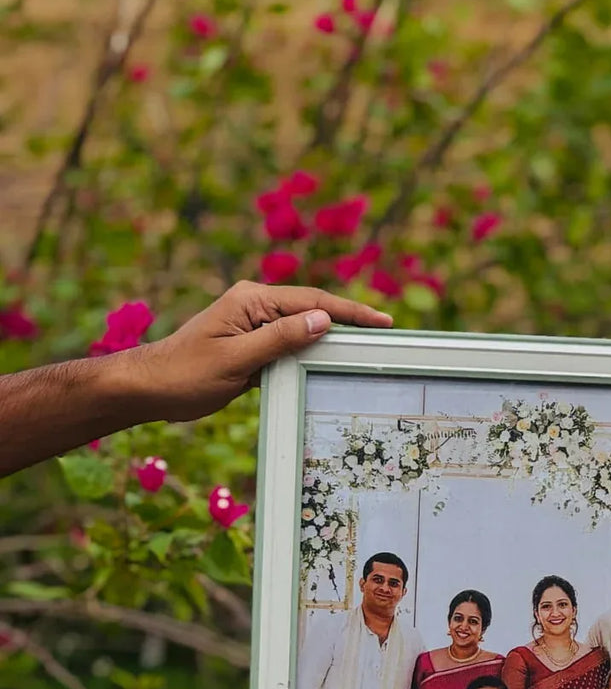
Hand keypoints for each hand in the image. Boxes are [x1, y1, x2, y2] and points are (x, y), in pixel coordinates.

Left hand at [123, 282, 392, 425]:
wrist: (149, 388)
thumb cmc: (185, 374)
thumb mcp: (236, 359)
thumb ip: (280, 339)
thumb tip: (323, 321)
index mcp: (251, 300)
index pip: (311, 301)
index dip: (349, 311)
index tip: (381, 321)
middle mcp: (254, 307)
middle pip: (311, 310)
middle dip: (348, 321)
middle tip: (383, 333)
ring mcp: (252, 327)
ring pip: (302, 330)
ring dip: (330, 339)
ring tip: (364, 349)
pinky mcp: (250, 347)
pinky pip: (288, 348)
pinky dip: (309, 355)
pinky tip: (328, 366)